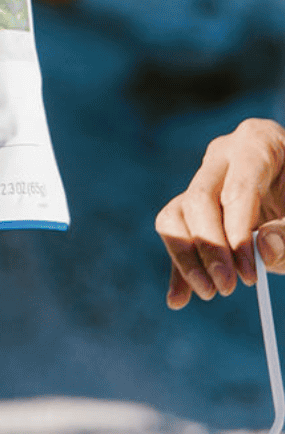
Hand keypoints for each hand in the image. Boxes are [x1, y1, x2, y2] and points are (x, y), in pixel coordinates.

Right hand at [155, 118, 284, 308]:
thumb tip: (264, 249)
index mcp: (257, 142)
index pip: (237, 187)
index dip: (239, 231)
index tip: (250, 273)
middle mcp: (222, 157)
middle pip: (199, 198)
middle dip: (210, 246)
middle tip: (229, 287)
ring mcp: (206, 180)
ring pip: (177, 214)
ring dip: (187, 256)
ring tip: (210, 293)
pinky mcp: (197, 207)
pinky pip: (177, 234)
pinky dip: (179, 267)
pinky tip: (179, 299)